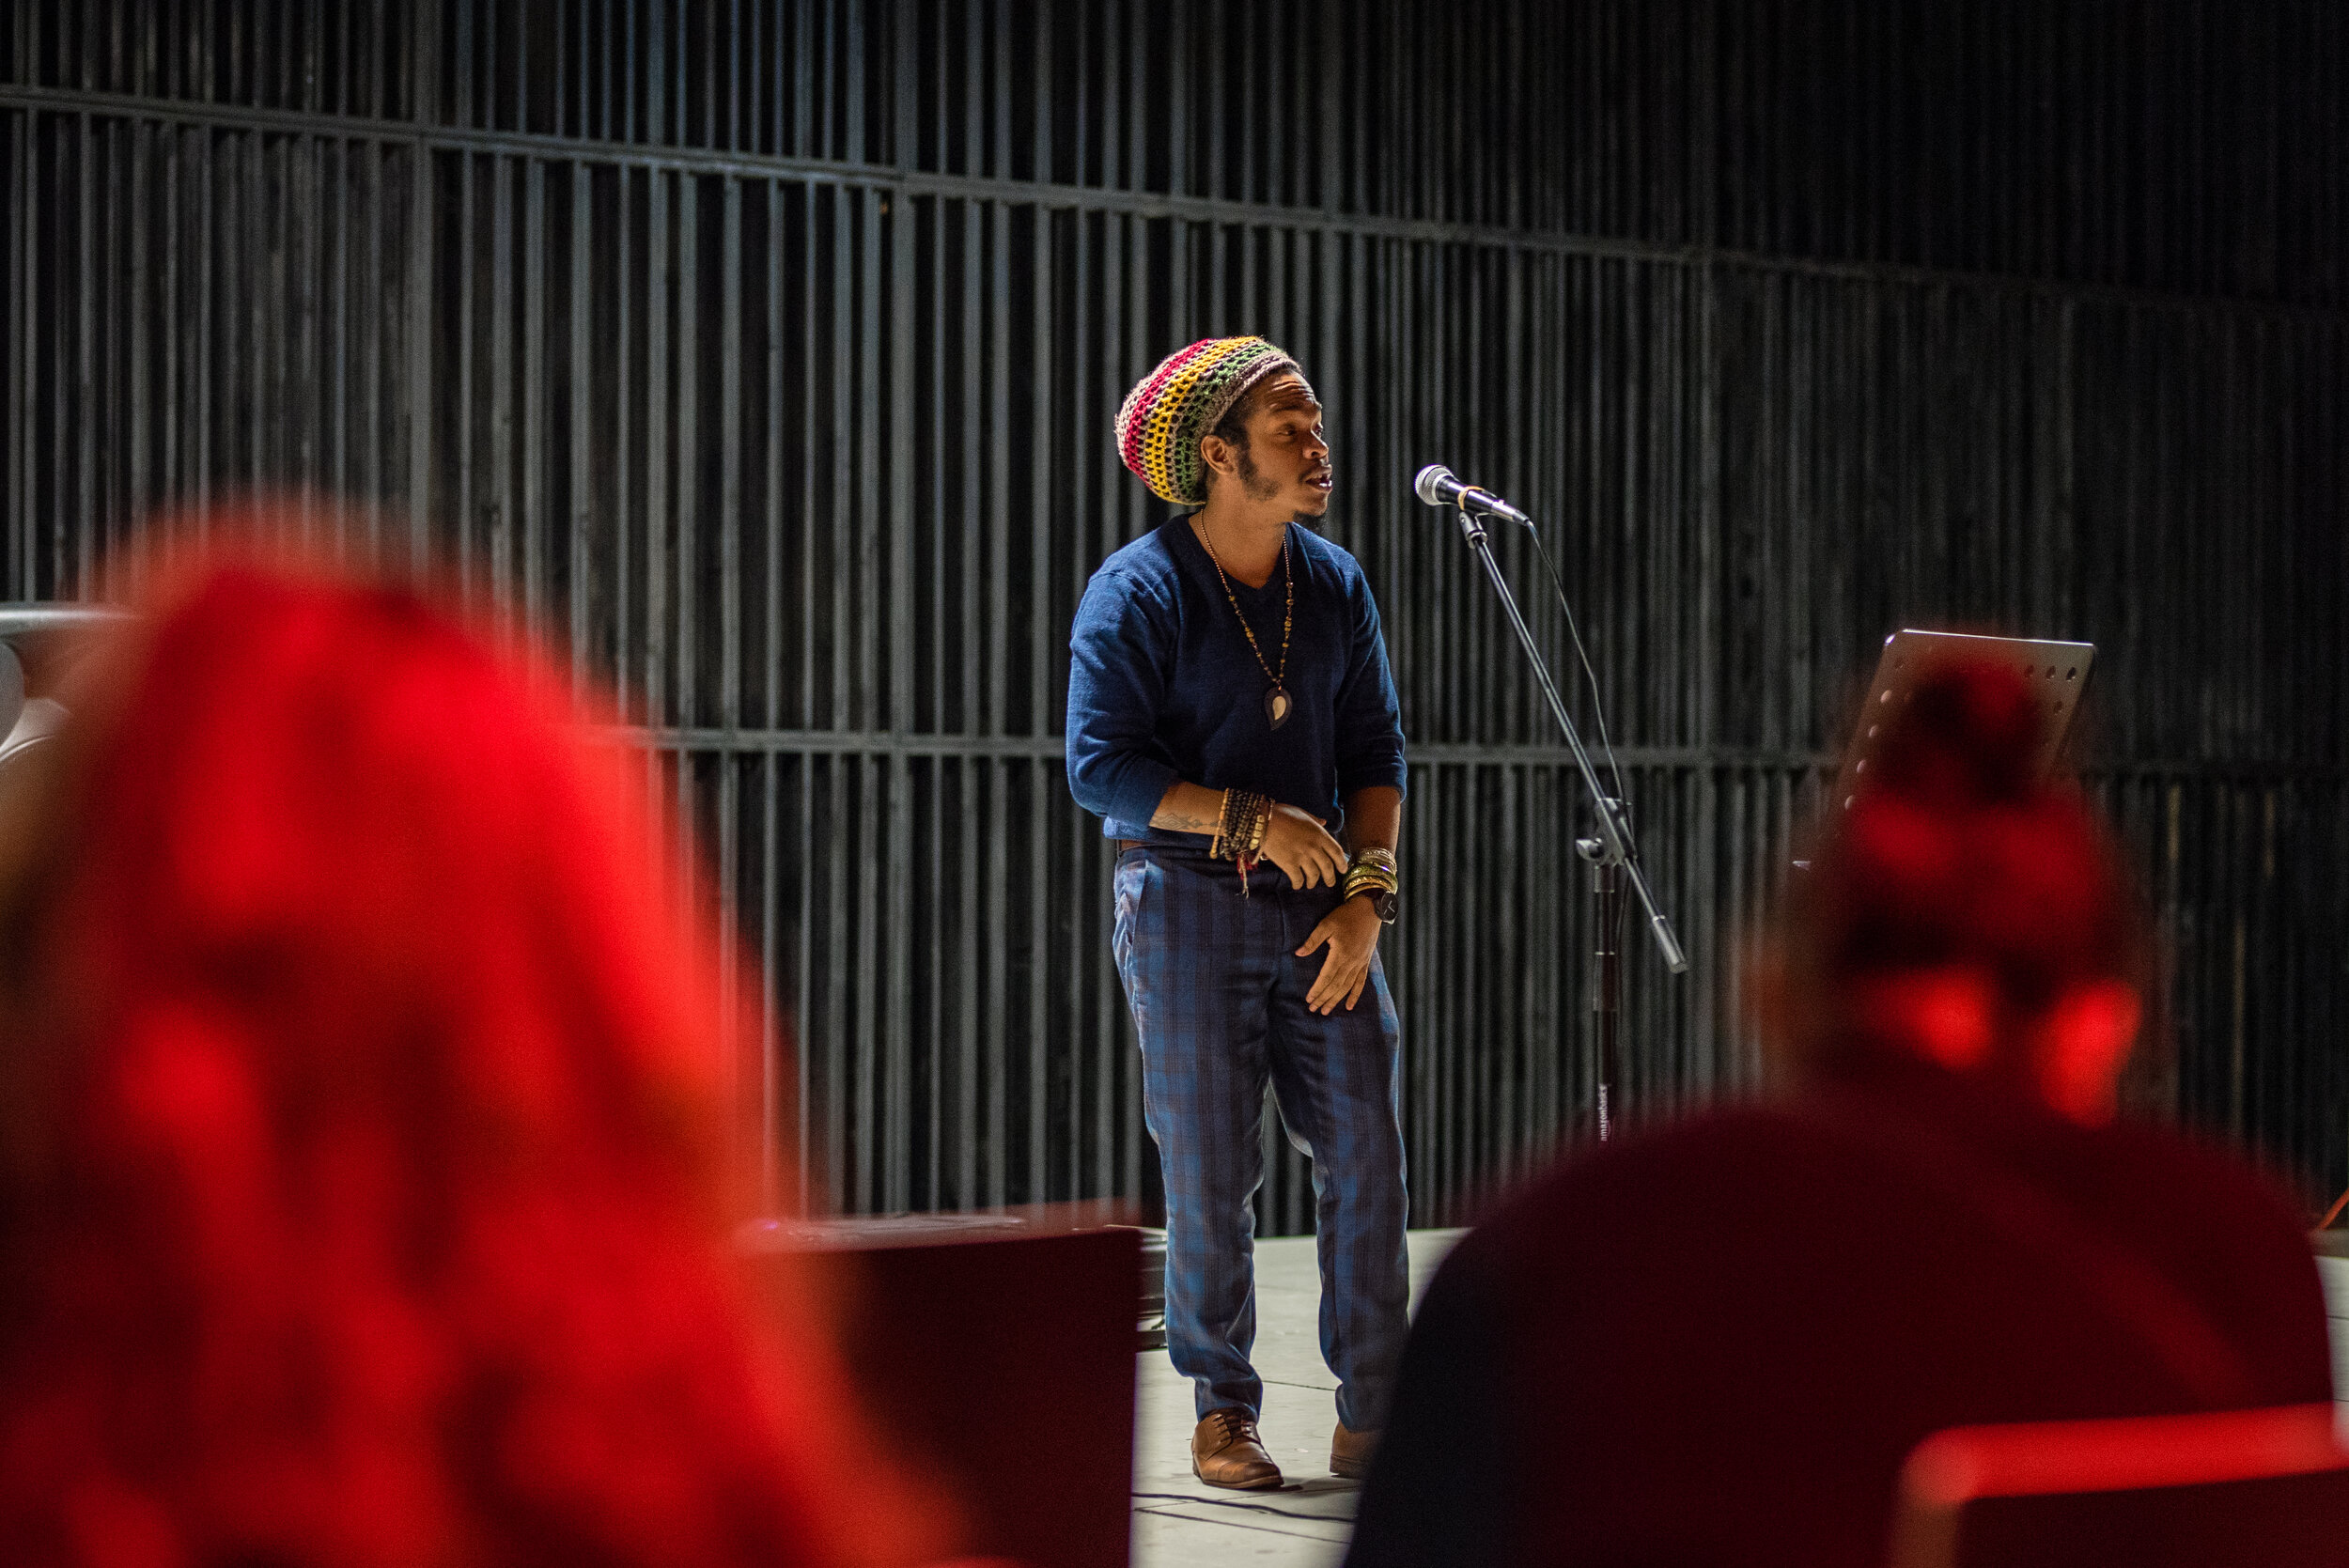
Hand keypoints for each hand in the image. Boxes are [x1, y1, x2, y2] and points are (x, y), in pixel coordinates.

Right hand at [1256, 804, 1347, 888]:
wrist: (1263, 821)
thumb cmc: (1282, 814)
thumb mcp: (1302, 814)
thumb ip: (1315, 820)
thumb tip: (1324, 822)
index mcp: (1319, 834)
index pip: (1336, 852)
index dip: (1342, 863)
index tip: (1343, 870)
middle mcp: (1314, 847)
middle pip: (1327, 867)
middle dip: (1330, 878)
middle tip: (1330, 883)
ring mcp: (1302, 856)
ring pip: (1314, 875)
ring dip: (1313, 882)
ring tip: (1310, 884)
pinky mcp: (1289, 864)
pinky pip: (1298, 879)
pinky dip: (1298, 884)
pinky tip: (1297, 885)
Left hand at [1298, 895, 1382, 1013]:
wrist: (1369, 910)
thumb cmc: (1345, 916)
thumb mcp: (1325, 925)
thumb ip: (1312, 941)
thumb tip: (1298, 954)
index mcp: (1340, 954)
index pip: (1326, 977)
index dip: (1317, 990)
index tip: (1309, 999)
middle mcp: (1351, 962)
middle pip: (1335, 986)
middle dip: (1324, 999)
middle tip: (1313, 1010)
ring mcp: (1360, 963)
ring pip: (1347, 987)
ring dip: (1335, 1000)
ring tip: (1326, 1011)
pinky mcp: (1365, 962)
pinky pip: (1360, 983)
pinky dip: (1355, 995)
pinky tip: (1348, 1006)